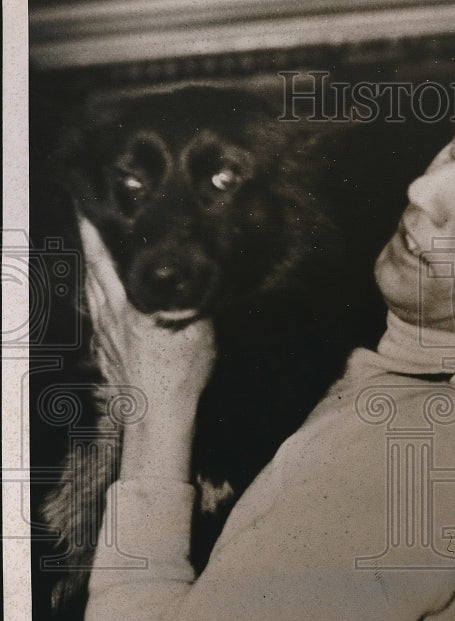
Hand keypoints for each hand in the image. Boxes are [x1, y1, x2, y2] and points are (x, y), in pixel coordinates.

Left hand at [80, 215, 215, 479]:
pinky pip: (93, 311)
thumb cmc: (179, 376)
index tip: (93, 206)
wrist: (156, 415)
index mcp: (130, 305)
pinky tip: (99, 293)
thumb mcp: (198, 330)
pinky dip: (93, 293)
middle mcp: (110, 313)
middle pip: (92, 267)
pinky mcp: (104, 348)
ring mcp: (103, 332)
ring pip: (90, 288)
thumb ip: (193, 299)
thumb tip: (200, 274)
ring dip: (90, 264)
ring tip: (94, 245)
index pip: (106, 258)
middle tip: (88, 215)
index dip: (97, 230)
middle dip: (89, 239)